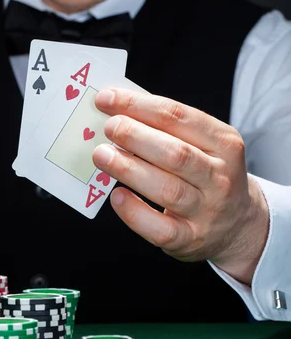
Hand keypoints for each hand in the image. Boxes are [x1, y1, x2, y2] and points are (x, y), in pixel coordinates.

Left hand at [92, 88, 268, 284]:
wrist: (237, 223)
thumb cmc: (207, 175)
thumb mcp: (203, 145)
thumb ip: (167, 128)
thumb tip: (116, 110)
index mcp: (224, 143)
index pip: (179, 117)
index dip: (139, 106)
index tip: (107, 99)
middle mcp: (220, 177)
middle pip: (175, 153)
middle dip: (135, 136)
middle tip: (108, 128)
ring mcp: (207, 211)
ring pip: (167, 189)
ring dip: (129, 169)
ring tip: (102, 155)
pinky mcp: (190, 239)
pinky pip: (160, 228)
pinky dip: (134, 212)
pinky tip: (116, 196)